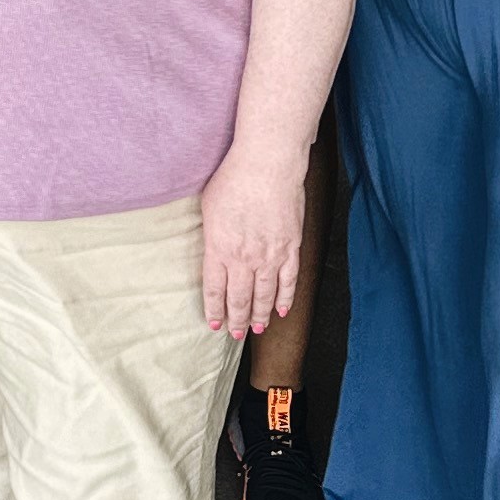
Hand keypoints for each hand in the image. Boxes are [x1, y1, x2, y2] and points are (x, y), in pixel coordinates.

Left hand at [201, 139, 306, 337]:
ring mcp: (270, 255)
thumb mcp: (208, 207)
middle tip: (235, 334)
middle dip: (236, 320)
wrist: (267, 165)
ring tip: (255, 329)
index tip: (214, 323)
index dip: (215, 310)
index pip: (215, 289)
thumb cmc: (233, 178)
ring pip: (264, 296)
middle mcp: (244, 258)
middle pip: (239, 298)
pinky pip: (289, 281)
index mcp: (219, 249)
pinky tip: (281, 311)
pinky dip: (285, 299)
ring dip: (259, 315)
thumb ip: (211, 235)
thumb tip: (212, 249)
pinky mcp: (291, 248)